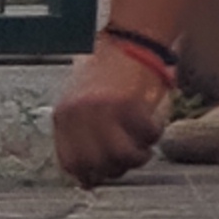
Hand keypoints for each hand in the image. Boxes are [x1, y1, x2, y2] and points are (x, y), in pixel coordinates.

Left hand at [51, 37, 174, 187]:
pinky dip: (154, 136)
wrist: (130, 40)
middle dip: (116, 169)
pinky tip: (153, 128)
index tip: (99, 178)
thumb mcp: (80, 102)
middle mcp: (81, 115)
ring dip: (138, 157)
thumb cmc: (108, 72)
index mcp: (64, 115)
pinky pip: (147, 136)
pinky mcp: (131, 104)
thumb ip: (79, 135)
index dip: (87, 176)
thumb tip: (86, 177)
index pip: (70, 163)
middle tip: (127, 160)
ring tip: (144, 149)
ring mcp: (105, 110)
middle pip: (97, 165)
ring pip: (123, 157)